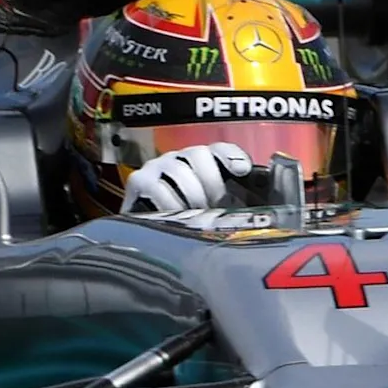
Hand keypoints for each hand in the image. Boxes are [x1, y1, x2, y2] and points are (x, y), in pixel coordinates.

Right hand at [125, 142, 252, 212]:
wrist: (142, 238)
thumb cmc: (181, 222)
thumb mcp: (207, 211)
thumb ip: (227, 204)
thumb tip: (248, 211)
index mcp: (198, 163)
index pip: (217, 149)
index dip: (231, 156)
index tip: (242, 171)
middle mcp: (177, 158)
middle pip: (198, 155)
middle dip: (211, 182)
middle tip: (215, 205)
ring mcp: (156, 166)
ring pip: (179, 170)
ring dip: (192, 195)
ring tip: (196, 214)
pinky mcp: (138, 181)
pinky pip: (158, 187)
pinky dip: (170, 203)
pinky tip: (175, 216)